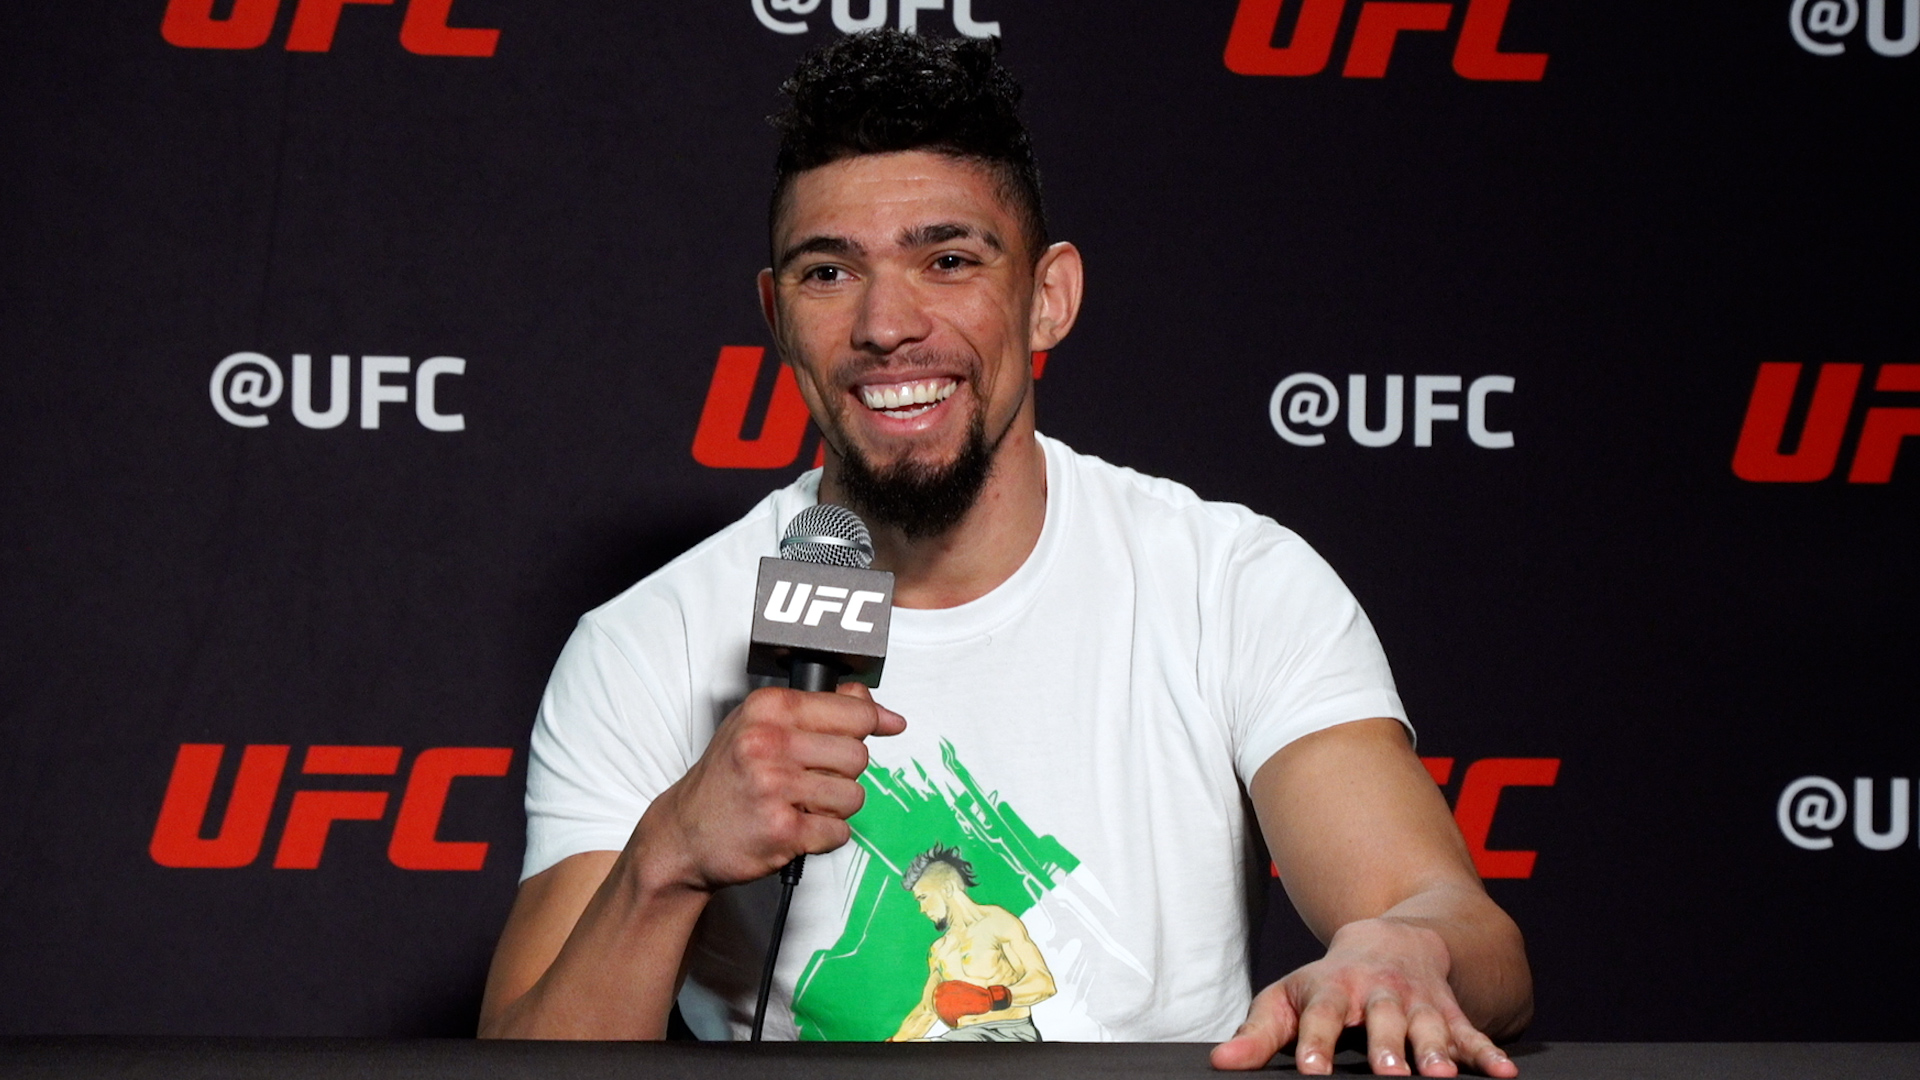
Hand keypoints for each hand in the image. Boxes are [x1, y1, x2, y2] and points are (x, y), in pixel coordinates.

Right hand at [636, 681, 903, 890]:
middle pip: (858, 756)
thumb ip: (821, 710)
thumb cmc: (728, 777)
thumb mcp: (762, 725)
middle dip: (844, 773)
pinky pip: (838, 832)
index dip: (870, 724)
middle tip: (812, 779)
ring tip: (802, 804)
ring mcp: (774, 787)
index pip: (855, 711)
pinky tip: (796, 826)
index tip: (877, 729)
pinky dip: (824, 835)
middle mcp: (769, 743)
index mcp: (769, 709)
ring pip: (853, 796)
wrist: (684, 833)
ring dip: (835, 807)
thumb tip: (884, 714)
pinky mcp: (782, 830)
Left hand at [1211, 919, 1516, 1076]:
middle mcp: (1379, 994)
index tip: (1312, 1070)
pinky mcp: (1450, 1014)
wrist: (1388, 942)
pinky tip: (1504, 1073)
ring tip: (1443, 1076)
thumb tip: (1221, 1064)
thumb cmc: (1329, 983)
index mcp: (1334, 990)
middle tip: (1389, 1074)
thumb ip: (1258, 1033)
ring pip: (1430, 1027)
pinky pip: (1472, 1034)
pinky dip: (1489, 1054)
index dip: (1317, 1043)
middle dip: (1388, 1046)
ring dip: (1437, 1051)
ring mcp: (1419, 1003)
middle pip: (1384, 1020)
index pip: (1323, 1016)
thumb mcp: (1288, 999)